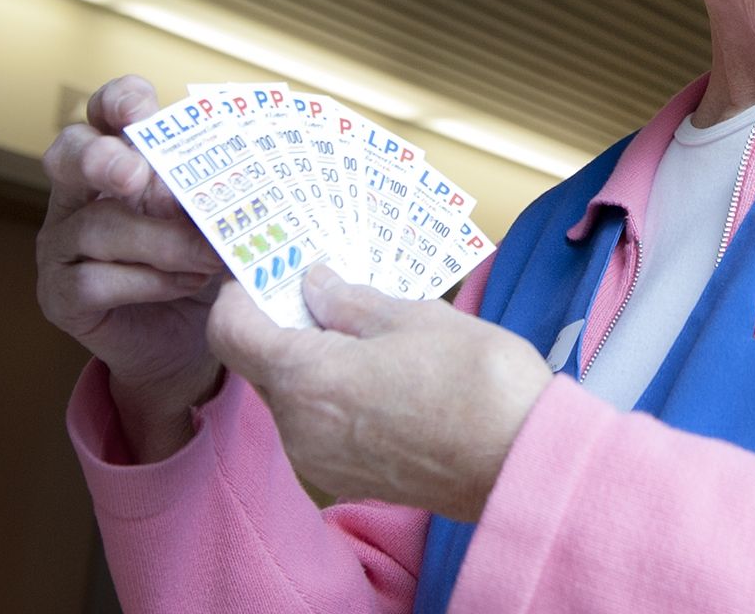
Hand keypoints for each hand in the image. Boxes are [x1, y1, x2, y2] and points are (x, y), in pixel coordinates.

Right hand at [36, 75, 224, 458]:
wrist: (189, 343)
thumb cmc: (202, 264)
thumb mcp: (214, 220)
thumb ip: (213, 193)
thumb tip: (235, 177)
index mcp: (118, 158)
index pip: (104, 110)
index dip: (120, 102)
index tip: (144, 111)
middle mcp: (78, 194)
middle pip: (69, 154)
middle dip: (104, 160)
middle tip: (136, 177)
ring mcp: (61, 245)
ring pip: (96, 226)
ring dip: (161, 240)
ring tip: (208, 256)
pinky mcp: (60, 296)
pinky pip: (94, 281)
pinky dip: (149, 281)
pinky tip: (186, 284)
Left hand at [207, 265, 552, 521]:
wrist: (523, 464)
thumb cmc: (476, 382)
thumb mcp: (414, 317)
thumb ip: (350, 301)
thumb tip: (314, 285)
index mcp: (306, 379)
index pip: (230, 332)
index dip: (241, 296)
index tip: (271, 273)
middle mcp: (299, 429)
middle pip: (264, 366)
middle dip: (288, 325)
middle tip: (331, 291)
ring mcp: (322, 462)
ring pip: (295, 398)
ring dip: (317, 363)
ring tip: (372, 335)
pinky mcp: (350, 480)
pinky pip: (322, 428)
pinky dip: (337, 398)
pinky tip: (387, 379)